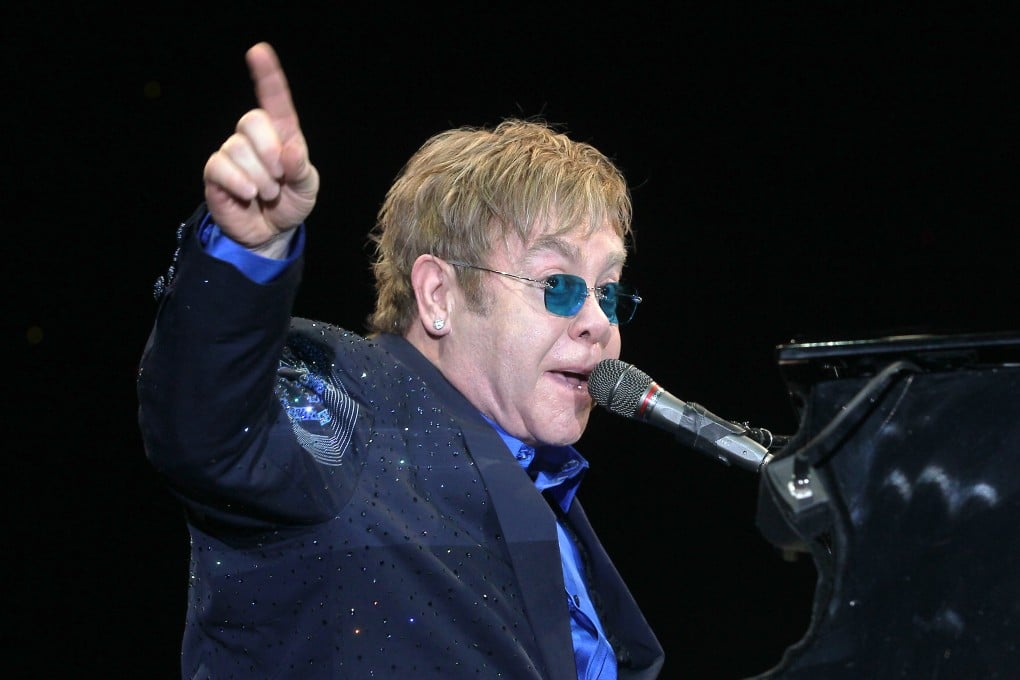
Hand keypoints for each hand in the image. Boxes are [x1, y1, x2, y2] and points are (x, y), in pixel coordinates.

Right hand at [203, 42, 318, 246]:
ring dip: (260, 177)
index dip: (267, 76)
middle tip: (280, 178)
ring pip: (238, 148)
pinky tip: (250, 195)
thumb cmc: (291, 203)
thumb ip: (302, 169)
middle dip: (270, 151)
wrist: (271, 233)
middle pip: (252, 121)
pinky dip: (240, 182)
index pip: (274, 100)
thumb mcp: (307, 188)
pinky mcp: (216, 173)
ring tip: (267, 193)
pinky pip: (221, 167)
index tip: (259, 52)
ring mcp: (232, 153)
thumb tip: (291, 151)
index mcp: (281, 133)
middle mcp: (254, 138)